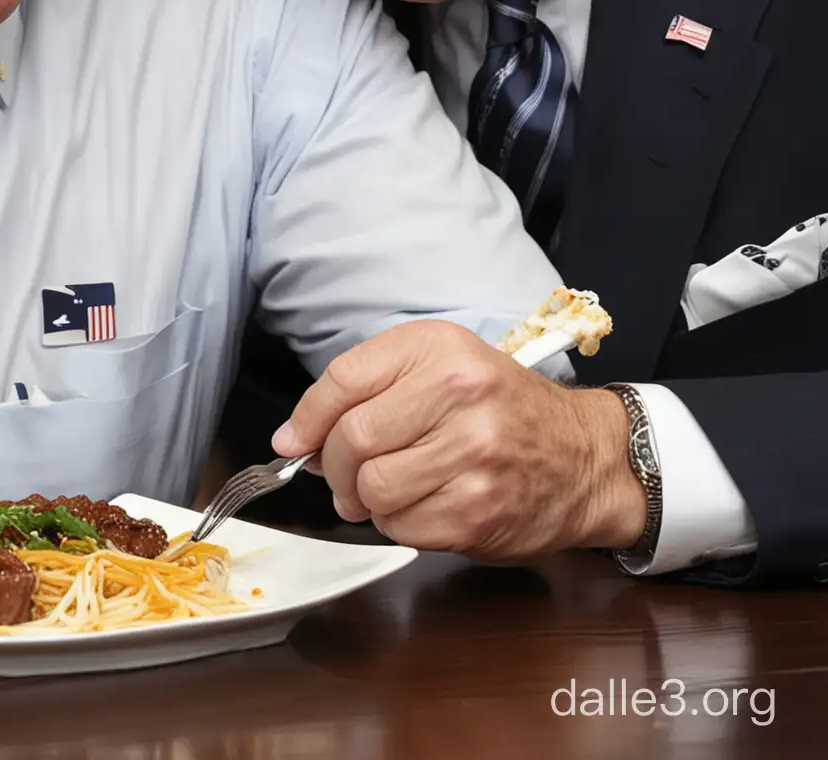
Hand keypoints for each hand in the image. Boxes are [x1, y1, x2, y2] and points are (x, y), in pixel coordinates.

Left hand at [273, 320, 645, 560]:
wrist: (586, 456)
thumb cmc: (501, 408)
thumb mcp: (440, 366)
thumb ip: (367, 388)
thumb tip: (295, 438)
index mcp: (440, 350)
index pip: (343, 380)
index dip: (307, 418)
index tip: (293, 441)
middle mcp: (458, 396)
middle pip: (351, 439)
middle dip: (334, 465)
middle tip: (346, 473)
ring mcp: (472, 456)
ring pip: (372, 489)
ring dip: (365, 500)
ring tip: (387, 490)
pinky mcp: (479, 511)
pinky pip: (402, 528)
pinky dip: (397, 525)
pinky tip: (421, 507)